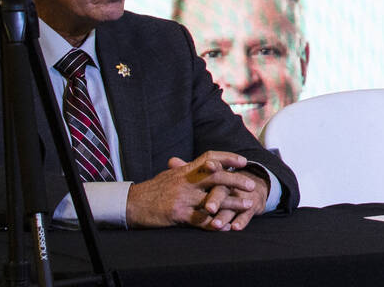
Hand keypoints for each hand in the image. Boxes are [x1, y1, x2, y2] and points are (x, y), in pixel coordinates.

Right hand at [126, 150, 267, 229]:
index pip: (210, 157)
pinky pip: (200, 220)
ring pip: (212, 199)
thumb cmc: (152, 189)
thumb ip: (188, 168)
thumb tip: (205, 161)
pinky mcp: (177, 215)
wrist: (131, 205)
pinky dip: (215, 223)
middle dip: (236, 180)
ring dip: (232, 203)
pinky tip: (226, 226)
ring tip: (247, 205)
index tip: (243, 162)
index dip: (227, 157)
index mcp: (185, 170)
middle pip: (216, 176)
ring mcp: (182, 198)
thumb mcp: (170, 174)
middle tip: (252, 185)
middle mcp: (185, 181)